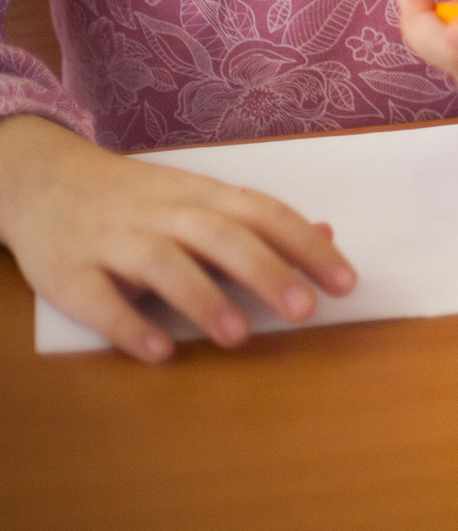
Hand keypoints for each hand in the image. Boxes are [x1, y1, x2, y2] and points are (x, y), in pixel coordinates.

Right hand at [0, 113, 355, 362]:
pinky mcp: (67, 272)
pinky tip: (160, 352)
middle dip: (265, 271)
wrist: (39, 179)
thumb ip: (259, 221)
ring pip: (160, 263)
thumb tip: (327, 235)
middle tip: (305, 311)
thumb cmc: (135, 197)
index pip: (264, 214)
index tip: (345, 282)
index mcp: (200, 194)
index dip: (306, 246)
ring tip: (238, 338)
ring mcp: (112, 240)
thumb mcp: (198, 197)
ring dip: (202, 299)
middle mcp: (161, 213)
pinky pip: (98, 298)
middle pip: (219, 235)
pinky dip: (129, 325)